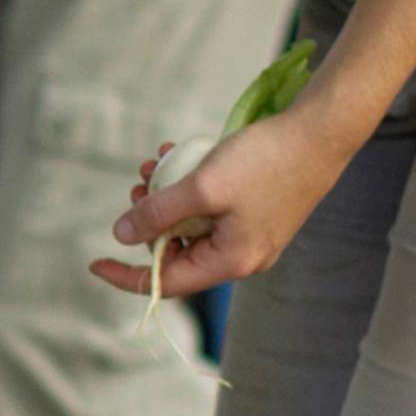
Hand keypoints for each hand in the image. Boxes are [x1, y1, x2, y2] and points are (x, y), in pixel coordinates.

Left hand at [90, 107, 348, 302]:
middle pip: (178, 251)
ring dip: (167, 196)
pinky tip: (178, 154)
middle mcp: (241, 256)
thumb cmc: (265, 161)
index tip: (94, 263)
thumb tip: (122, 235)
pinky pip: (211, 208)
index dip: (127, 275)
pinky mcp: (256, 210)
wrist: (321, 133)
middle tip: (137, 185)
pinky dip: (190, 185)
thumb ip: (159, 214)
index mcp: (231, 261)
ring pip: (192, 224)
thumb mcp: (203, 186)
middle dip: (149, 220)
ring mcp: (251, 234)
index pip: (166, 283)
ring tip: (154, 164)